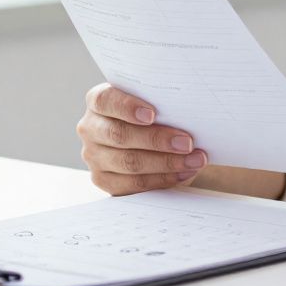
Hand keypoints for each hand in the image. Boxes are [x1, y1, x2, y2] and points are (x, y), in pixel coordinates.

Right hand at [77, 83, 208, 194]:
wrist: (148, 139)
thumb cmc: (153, 114)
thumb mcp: (153, 102)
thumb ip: (160, 102)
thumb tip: (187, 110)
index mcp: (98, 101)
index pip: (105, 100)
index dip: (127, 107)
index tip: (152, 114)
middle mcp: (90, 128)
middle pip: (120, 135)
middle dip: (157, 140)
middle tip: (187, 143)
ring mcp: (93, 156)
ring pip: (129, 162)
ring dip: (166, 162)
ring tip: (194, 160)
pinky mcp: (104, 180)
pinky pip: (133, 184)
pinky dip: (162, 179)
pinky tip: (183, 173)